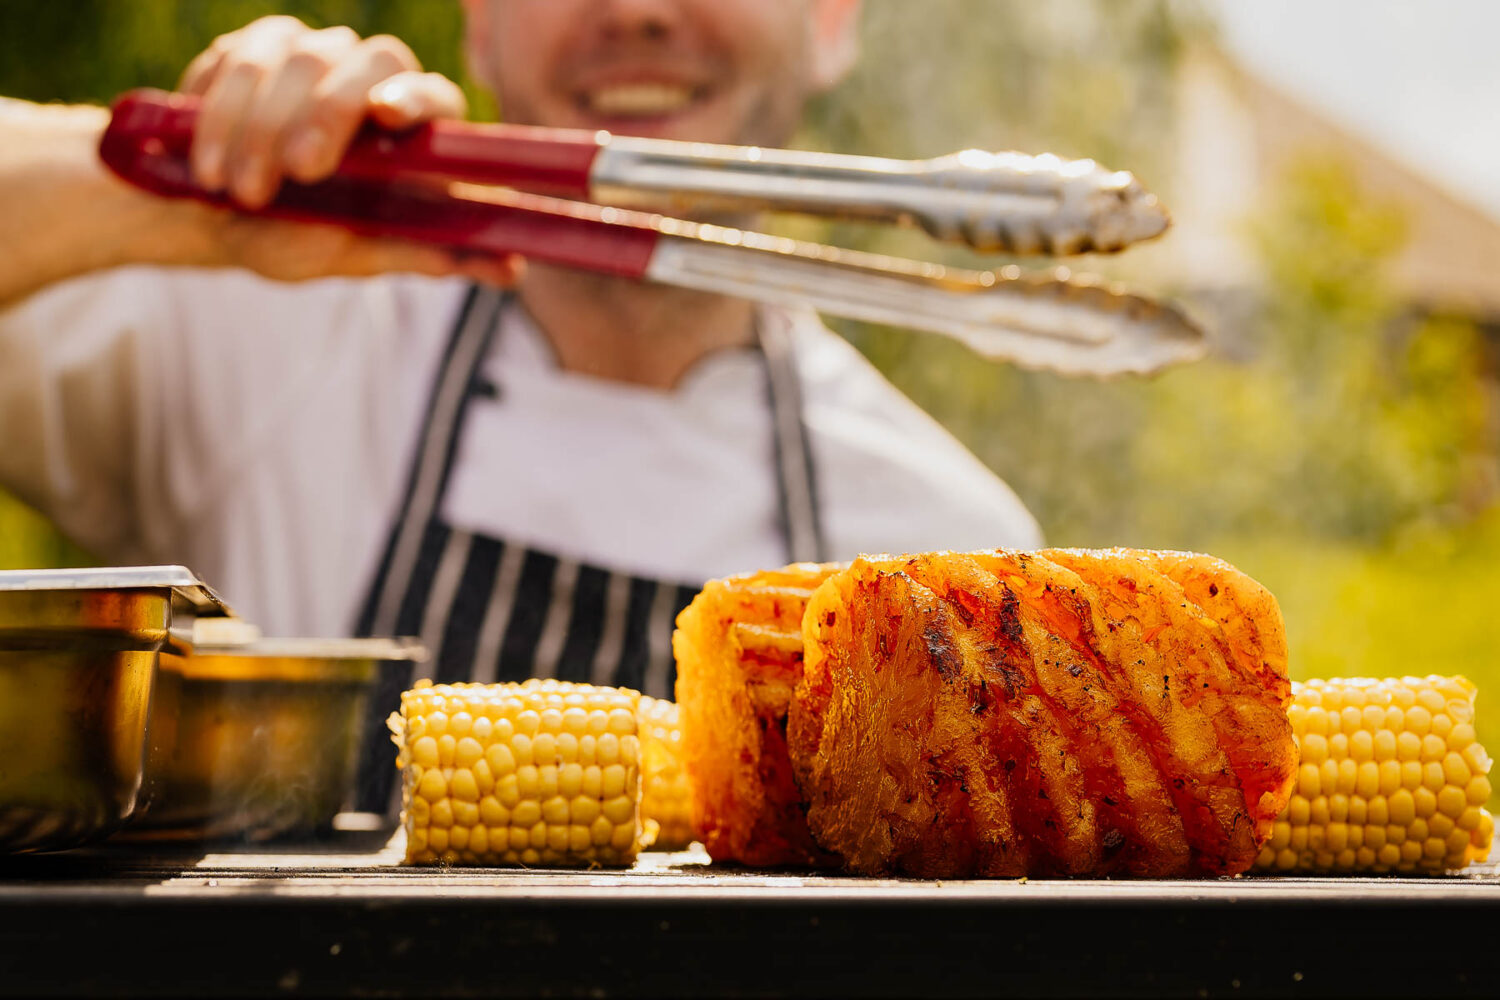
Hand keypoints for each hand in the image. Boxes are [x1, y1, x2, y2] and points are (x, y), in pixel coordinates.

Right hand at [173, 15, 515, 285]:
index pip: (432, 93)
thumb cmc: (300, 239)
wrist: (213, 221)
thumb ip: (427, 255)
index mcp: (411, 128)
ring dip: (258, 130)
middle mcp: (368, 79)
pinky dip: (217, 116)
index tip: (387, 116)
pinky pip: (233, 63)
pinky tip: (207, 162)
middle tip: (294, 172)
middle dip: (322, 114)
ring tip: (236, 191)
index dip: (415, 98)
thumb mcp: (361, 254)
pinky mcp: (248, 48)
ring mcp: (308, 54)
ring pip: (290, 63)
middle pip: (358, 62)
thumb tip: (512, 270)